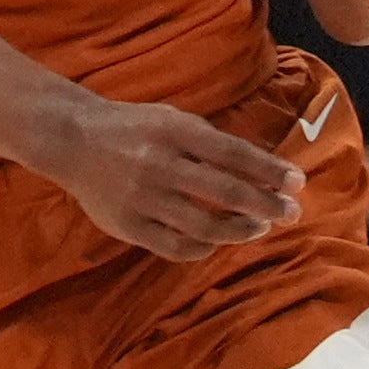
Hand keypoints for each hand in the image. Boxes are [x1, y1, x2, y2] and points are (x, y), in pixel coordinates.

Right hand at [42, 91, 301, 258]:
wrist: (71, 138)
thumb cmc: (136, 129)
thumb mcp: (173, 120)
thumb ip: (211, 143)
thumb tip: (264, 170)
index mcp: (173, 131)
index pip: (233, 154)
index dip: (269, 170)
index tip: (298, 183)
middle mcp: (158, 164)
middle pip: (224, 191)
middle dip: (265, 205)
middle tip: (291, 213)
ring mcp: (141, 198)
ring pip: (203, 225)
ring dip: (239, 230)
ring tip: (259, 227)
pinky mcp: (126, 225)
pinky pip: (175, 246)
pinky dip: (204, 248)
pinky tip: (219, 242)